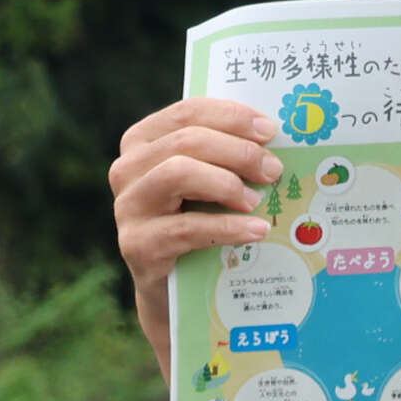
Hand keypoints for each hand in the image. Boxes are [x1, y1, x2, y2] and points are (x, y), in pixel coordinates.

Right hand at [108, 100, 283, 371]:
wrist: (172, 288)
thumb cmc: (195, 223)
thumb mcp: (205, 184)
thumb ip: (222, 155)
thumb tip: (272, 138)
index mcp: (143, 142)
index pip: (187, 112)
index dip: (232, 117)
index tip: (270, 131)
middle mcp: (127, 169)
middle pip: (186, 141)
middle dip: (238, 152)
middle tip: (273, 170)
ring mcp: (127, 207)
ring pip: (178, 173)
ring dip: (227, 184)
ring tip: (257, 201)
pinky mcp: (136, 245)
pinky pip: (187, 227)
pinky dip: (227, 227)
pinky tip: (256, 231)